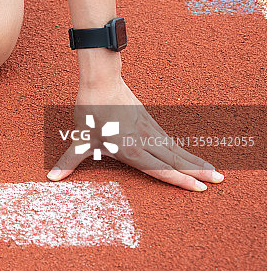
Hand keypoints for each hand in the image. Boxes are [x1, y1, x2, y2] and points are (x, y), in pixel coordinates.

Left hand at [47, 77, 224, 190]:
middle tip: (217, 181)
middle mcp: (143, 141)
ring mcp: (148, 129)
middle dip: (196, 172)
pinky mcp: (147, 118)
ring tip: (213, 169)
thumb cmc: (89, 113)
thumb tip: (52, 177)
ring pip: (174, 148)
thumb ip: (69, 161)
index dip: (179, 179)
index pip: (159, 169)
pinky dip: (181, 147)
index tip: (199, 188)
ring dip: (194, 159)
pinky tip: (189, 154)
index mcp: (129, 150)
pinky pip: (168, 137)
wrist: (101, 82)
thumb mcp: (79, 140)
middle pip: (173, 159)